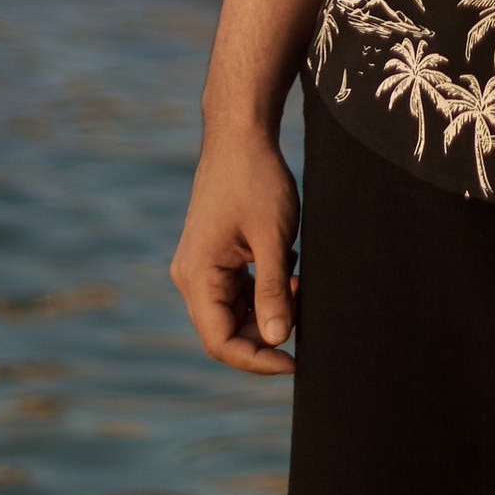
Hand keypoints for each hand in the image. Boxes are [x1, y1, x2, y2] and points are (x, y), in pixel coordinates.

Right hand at [170, 121, 298, 376]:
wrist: (241, 134)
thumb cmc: (256, 179)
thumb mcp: (273, 238)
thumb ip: (274, 291)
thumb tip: (278, 340)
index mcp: (197, 275)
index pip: (220, 341)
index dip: (257, 359)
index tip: (294, 361)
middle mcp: (190, 276)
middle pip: (225, 330)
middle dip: (266, 332)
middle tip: (304, 313)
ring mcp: (200, 265)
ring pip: (233, 311)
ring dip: (268, 309)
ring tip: (299, 284)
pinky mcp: (214, 254)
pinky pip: (237, 289)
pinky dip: (264, 288)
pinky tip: (288, 266)